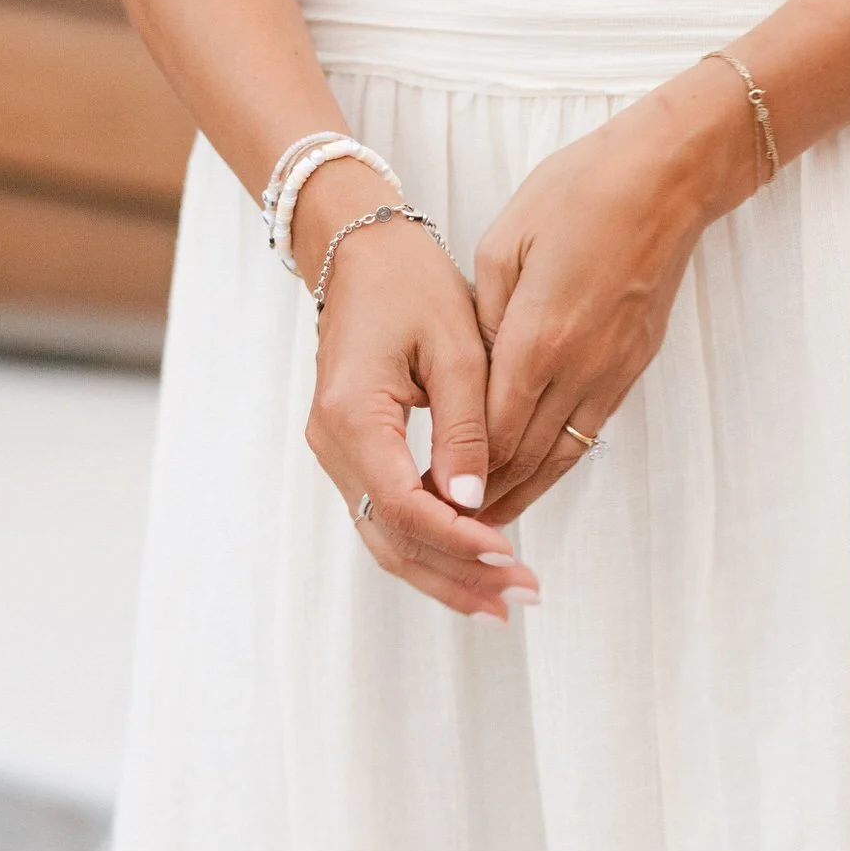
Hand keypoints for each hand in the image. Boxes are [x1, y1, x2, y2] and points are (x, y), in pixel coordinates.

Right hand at [296, 157, 539, 617]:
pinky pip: (386, 513)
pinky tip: (475, 560)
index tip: (509, 557)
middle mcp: (332, 443)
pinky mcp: (352, 451)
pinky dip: (430, 543)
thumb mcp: (454, 347)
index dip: (459, 540)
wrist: (359, 251)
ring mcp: (336, 451)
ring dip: (443, 572)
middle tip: (517, 600)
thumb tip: (474, 501)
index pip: (405, 504)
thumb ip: (467, 425)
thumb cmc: (410, 284)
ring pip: (385, 536)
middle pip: (390, 538)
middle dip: (454, 577)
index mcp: (353, 415)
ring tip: (501, 600)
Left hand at [474, 60, 755, 519]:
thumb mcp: (505, 243)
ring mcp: (612, 371)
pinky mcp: (633, 365)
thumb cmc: (580, 193)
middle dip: (484, 500)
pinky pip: (589, 432)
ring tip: (486, 526)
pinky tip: (534, 476)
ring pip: (561, 456)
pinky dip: (557, 463)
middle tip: (446, 535)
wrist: (666, 178)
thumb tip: (470, 369)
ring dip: (523, 492)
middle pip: (525, 458)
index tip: (425, 500)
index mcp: (538, 338)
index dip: (458, 475)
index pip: (490, 433)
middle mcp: (579, 368)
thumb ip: (482, 316)